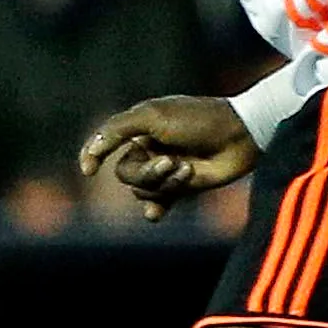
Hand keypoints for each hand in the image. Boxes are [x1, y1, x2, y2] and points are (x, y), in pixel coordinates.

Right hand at [77, 95, 260, 222]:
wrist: (239, 137)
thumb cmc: (197, 120)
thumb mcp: (152, 116)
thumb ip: (116, 130)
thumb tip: (90, 152)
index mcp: (139, 128)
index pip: (105, 144)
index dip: (93, 155)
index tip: (88, 170)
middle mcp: (149, 150)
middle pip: (125, 174)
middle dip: (146, 173)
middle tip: (170, 162)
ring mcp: (165, 170)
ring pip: (142, 190)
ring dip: (164, 183)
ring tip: (187, 170)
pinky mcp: (181, 188)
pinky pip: (156, 205)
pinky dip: (157, 207)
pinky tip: (158, 212)